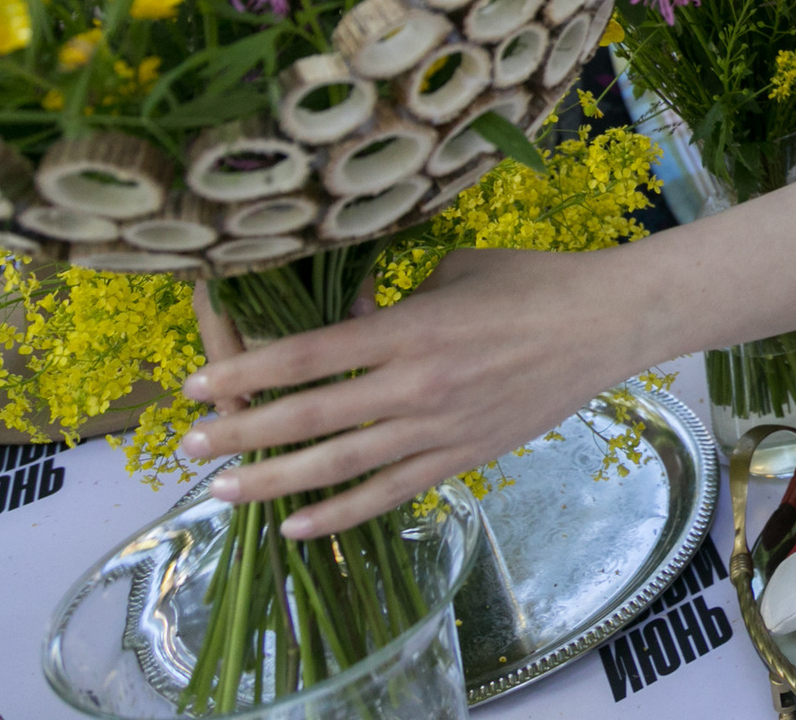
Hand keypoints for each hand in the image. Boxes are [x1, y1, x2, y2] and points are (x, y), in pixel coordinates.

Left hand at [179, 247, 648, 538]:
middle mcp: (416, 385)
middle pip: (310, 418)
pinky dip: (340, 514)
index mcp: (411, 328)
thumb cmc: (532, 282)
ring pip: (340, 467)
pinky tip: (297, 525)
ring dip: (274, 482)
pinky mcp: (462, 457)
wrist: (604, 325)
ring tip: (224, 490)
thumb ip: (397, 298)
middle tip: (191, 446)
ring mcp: (439, 429)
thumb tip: (352, 317)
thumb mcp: (455, 269)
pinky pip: (389, 493)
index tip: (197, 385)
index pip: (309, 356)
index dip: (247, 374)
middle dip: (243, 432)